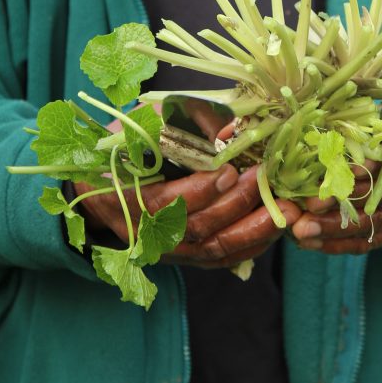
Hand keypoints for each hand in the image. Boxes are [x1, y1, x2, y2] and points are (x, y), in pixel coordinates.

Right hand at [76, 116, 301, 268]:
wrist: (96, 190)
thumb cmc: (121, 150)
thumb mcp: (141, 127)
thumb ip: (180, 124)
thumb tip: (229, 128)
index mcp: (128, 199)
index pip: (169, 203)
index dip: (202, 189)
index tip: (230, 169)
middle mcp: (148, 233)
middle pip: (199, 228)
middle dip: (236, 204)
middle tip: (265, 180)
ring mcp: (168, 250)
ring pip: (215, 249)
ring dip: (254, 230)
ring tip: (285, 209)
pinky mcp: (185, 257)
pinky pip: (221, 259)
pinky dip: (250, 246)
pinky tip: (274, 228)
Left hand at [290, 131, 381, 254]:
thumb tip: (351, 92)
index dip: (368, 169)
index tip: (336, 173)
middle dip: (342, 207)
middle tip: (307, 208)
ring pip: (373, 227)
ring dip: (334, 231)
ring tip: (300, 232)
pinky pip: (372, 242)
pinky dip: (340, 245)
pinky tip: (311, 244)